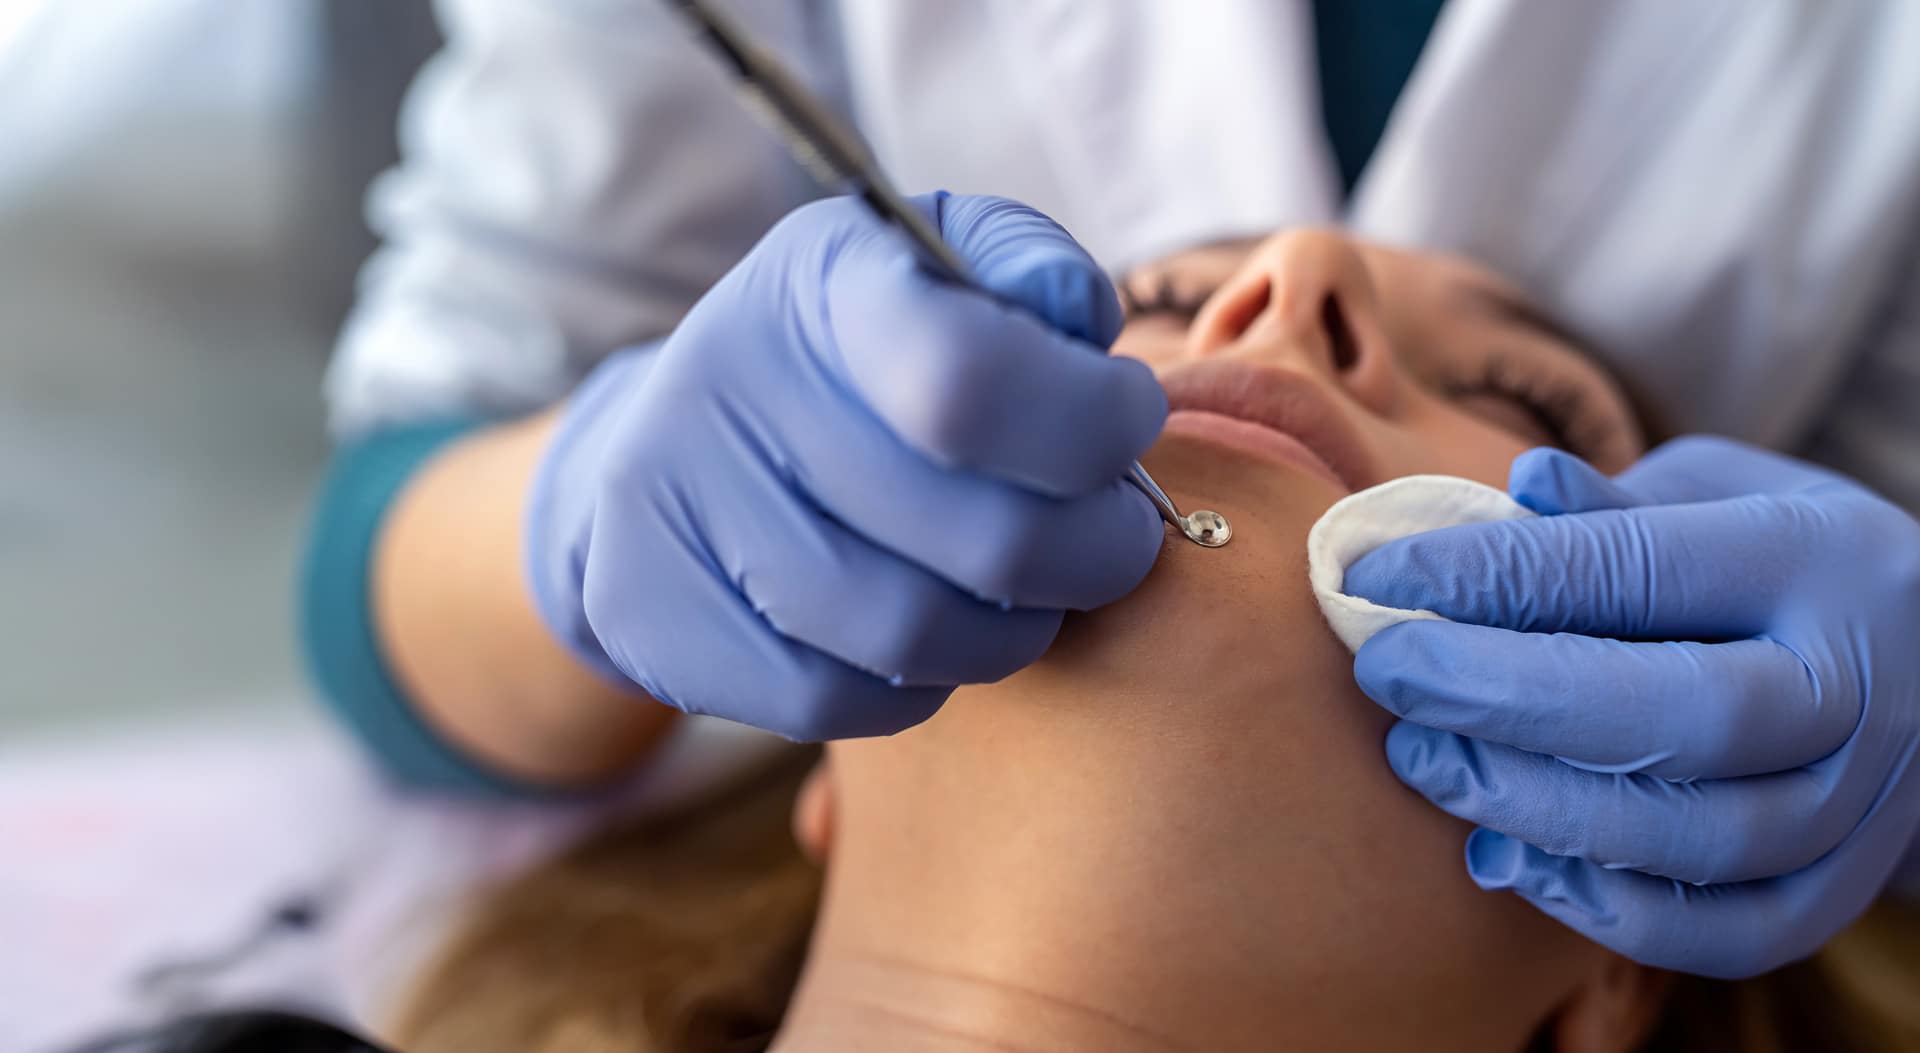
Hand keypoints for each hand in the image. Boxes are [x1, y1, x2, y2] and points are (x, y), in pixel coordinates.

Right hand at [524, 193, 1164, 739]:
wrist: (666, 442)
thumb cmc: (854, 354)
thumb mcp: (939, 268)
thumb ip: (1028, 270)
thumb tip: (1078, 323)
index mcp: (820, 280)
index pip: (973, 382)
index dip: (1090, 426)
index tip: (1128, 423)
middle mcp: (725, 383)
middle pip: (978, 536)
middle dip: (1095, 550)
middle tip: (1117, 537)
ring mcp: (673, 508)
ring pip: (912, 637)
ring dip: (1015, 630)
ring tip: (1031, 592)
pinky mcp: (650, 617)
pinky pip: (838, 702)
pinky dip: (918, 684)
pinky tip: (930, 631)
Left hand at [1342, 437, 1919, 977]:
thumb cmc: (1772, 558)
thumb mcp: (1716, 494)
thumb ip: (1616, 508)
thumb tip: (1521, 488)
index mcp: (1816, 559)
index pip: (1640, 568)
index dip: (1497, 576)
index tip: (1379, 577)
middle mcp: (1858, 685)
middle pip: (1681, 715)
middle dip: (1509, 698)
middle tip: (1388, 673)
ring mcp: (1865, 800)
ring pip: (1702, 837)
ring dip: (1539, 808)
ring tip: (1422, 760)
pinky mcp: (1843, 888)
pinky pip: (1729, 931)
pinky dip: (1608, 908)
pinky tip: (1504, 854)